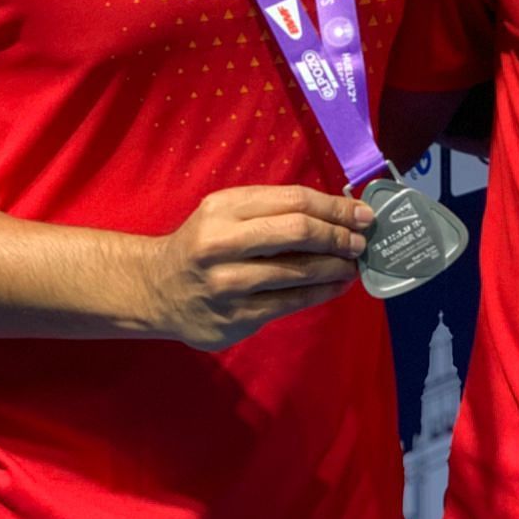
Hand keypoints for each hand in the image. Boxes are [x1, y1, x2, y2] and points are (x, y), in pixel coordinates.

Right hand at [144, 184, 374, 349]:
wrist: (156, 290)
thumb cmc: (203, 243)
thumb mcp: (225, 212)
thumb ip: (272, 208)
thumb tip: (336, 211)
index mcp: (223, 209)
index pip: (293, 200)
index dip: (334, 207)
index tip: (361, 213)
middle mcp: (222, 244)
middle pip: (298, 232)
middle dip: (338, 235)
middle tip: (361, 240)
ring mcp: (228, 284)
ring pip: (298, 272)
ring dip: (335, 267)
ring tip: (352, 264)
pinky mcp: (235, 318)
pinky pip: (290, 303)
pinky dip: (321, 293)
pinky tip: (336, 286)